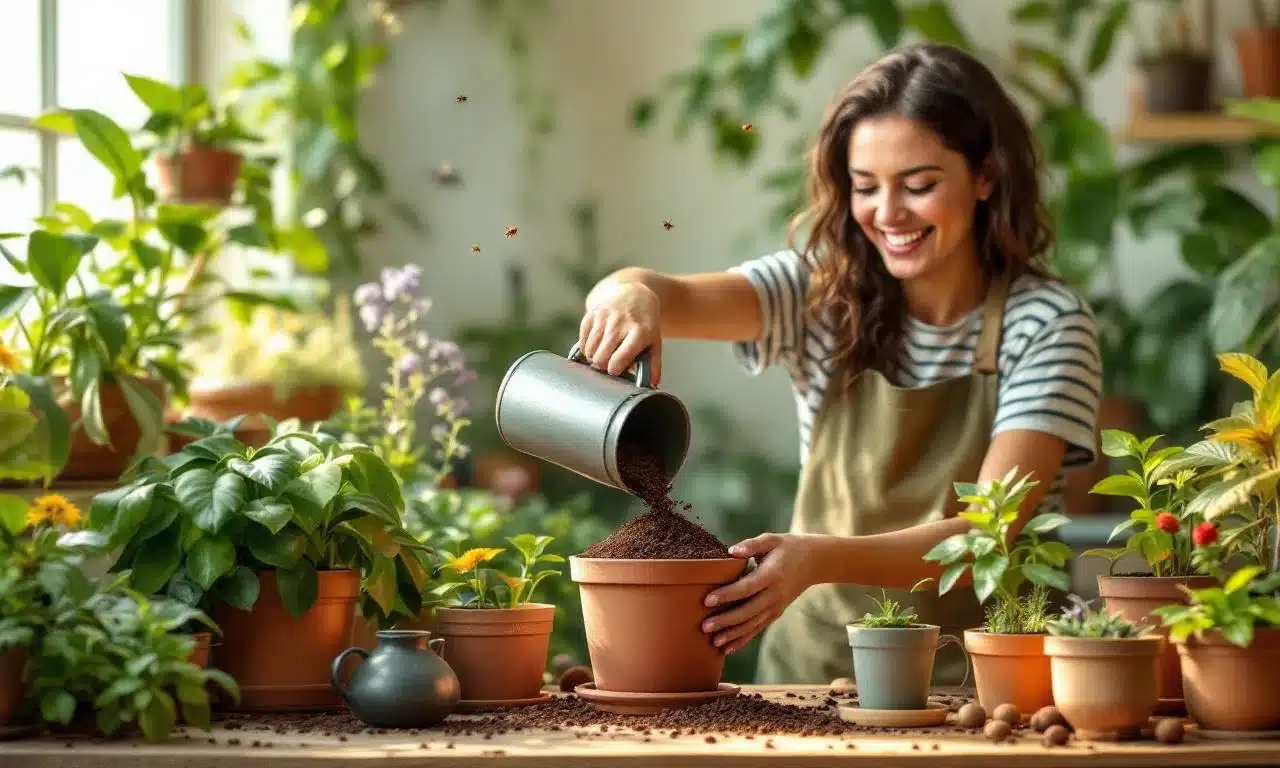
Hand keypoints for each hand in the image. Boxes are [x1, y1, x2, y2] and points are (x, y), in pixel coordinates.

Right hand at [578, 281, 662, 383]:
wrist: (635, 295)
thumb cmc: (645, 325)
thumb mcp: (654, 342)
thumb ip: (653, 365)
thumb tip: (652, 386)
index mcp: (639, 332)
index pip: (619, 359)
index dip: (614, 370)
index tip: (614, 371)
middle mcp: (621, 323)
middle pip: (601, 356)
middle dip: (602, 365)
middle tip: (607, 364)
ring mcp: (605, 316)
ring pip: (590, 349)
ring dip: (593, 357)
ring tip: (601, 355)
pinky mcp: (594, 312)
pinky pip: (583, 339)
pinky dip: (586, 347)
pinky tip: (595, 345)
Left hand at [701, 533, 823, 653]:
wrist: (815, 562)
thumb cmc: (788, 547)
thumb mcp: (772, 539)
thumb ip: (751, 544)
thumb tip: (731, 551)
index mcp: (772, 575)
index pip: (746, 588)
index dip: (726, 595)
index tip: (707, 600)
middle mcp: (775, 594)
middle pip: (748, 611)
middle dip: (725, 621)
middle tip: (704, 627)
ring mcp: (776, 606)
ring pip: (753, 624)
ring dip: (733, 635)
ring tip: (714, 642)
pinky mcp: (776, 613)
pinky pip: (758, 628)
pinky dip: (744, 639)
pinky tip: (729, 648)